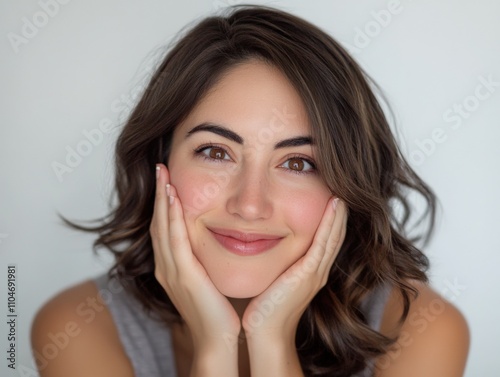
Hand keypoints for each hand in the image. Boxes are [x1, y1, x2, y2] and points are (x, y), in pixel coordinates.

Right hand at [150, 164, 240, 355]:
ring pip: (163, 226)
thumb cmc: (216, 311)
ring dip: (163, 198)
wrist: (217, 339)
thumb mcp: (206, 280)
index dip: (164, 204)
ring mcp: (172, 270)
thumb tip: (212, 242)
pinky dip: (173, 216)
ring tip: (164, 173)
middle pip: (158, 222)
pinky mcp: (183, 274)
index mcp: (171, 268)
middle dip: (159, 194)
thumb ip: (202, 261)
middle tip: (161, 168)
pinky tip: (174, 197)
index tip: (168, 180)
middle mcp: (166, 267)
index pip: (164, 228)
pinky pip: (175, 239)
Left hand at [242, 197, 347, 342]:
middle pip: (334, 237)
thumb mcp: (274, 279)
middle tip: (340, 194)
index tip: (330, 202)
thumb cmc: (265, 308)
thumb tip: (262, 245)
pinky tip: (334, 207)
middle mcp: (318, 271)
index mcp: (310, 272)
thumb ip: (276, 264)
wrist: (266, 331)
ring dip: (338, 215)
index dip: (330, 222)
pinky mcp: (309, 273)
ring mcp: (316, 272)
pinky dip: (331, 223)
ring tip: (341, 195)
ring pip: (333, 237)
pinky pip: (324, 242)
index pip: (325, 242)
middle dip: (338, 216)